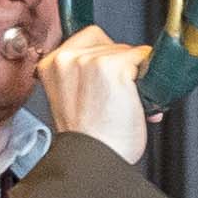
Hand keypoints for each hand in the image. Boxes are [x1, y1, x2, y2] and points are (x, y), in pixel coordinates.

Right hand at [37, 20, 151, 170]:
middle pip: (110, 43)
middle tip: (118, 95)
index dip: (105, 58)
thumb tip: (116, 62)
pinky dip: (146, 77)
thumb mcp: (71, 99)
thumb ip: (84, 75)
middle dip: (121, 66)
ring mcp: (89, 60)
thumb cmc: (90, 139)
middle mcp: (67, 58)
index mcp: (51, 64)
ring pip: (127, 50)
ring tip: (126, 101)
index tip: (108, 77)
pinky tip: (136, 99)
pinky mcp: (112, 66)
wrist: (95, 158)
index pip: (88, 39)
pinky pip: (143, 58)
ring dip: (134, 73)